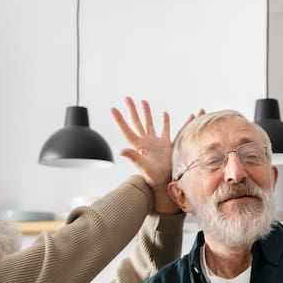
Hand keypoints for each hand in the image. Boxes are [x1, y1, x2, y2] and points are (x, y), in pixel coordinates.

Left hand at [111, 97, 176, 213]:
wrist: (166, 184)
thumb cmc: (154, 178)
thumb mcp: (143, 167)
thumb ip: (133, 157)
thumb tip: (121, 150)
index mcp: (139, 145)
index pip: (127, 129)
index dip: (119, 119)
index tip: (113, 109)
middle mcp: (146, 142)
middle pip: (137, 122)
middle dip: (132, 110)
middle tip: (127, 98)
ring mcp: (156, 143)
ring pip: (151, 123)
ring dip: (147, 113)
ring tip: (144, 102)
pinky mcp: (166, 145)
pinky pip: (169, 130)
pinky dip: (170, 121)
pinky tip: (168, 114)